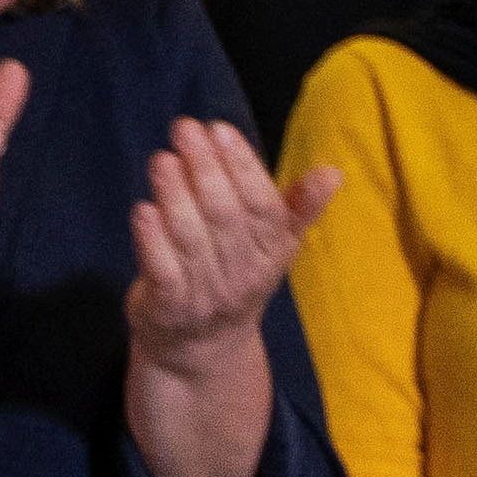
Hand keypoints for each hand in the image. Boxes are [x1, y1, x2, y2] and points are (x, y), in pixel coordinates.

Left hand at [123, 116, 335, 361]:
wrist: (201, 347)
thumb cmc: (235, 274)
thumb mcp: (272, 244)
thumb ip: (295, 206)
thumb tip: (333, 172)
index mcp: (273, 253)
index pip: (262, 205)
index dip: (242, 166)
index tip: (220, 129)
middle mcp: (243, 275)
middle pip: (225, 216)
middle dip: (205, 168)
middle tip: (185, 128)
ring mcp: (206, 294)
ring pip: (192, 239)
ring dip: (175, 195)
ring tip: (162, 159)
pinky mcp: (169, 308)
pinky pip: (163, 271)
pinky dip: (153, 240)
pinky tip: (143, 209)